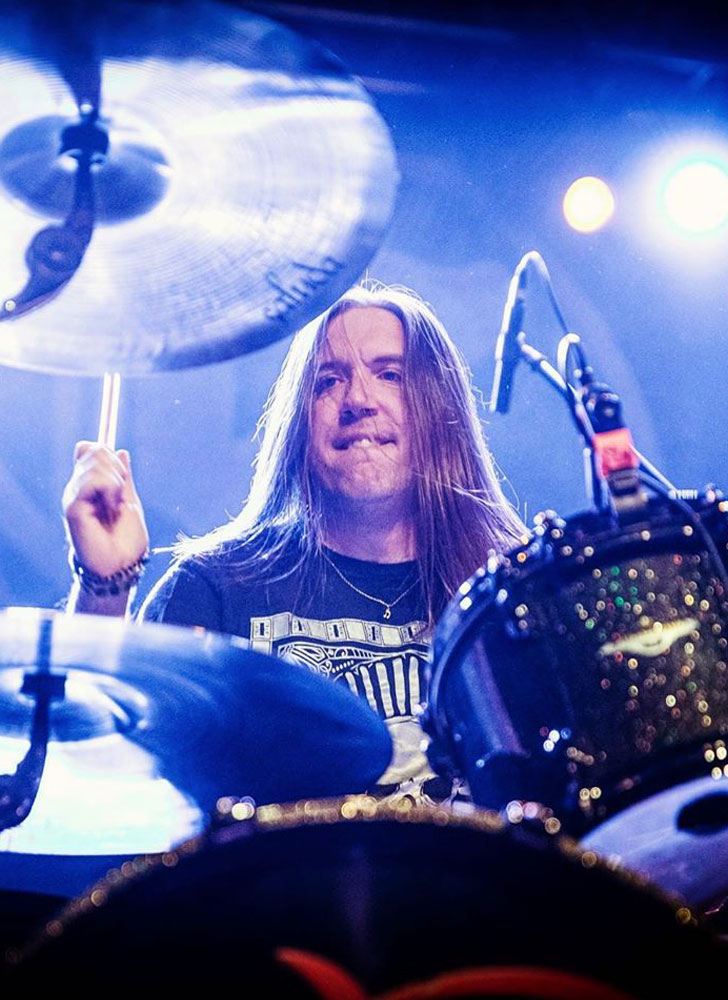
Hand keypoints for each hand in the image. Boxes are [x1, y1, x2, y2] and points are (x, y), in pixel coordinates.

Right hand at [62, 442, 148, 578]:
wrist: (122, 564)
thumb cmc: (126, 539)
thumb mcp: (129, 500)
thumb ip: (123, 477)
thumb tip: (121, 451)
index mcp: (89, 485)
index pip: (88, 449)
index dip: (108, 454)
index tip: (122, 478)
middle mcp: (77, 488)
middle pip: (93, 449)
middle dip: (116, 469)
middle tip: (120, 497)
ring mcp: (73, 495)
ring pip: (95, 461)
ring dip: (115, 482)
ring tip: (115, 506)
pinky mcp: (73, 506)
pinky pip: (93, 480)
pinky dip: (110, 490)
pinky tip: (111, 507)